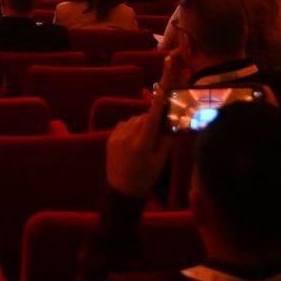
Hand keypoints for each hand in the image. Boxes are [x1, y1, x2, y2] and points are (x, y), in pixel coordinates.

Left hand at [105, 65, 176, 198]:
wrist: (122, 191)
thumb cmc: (146, 177)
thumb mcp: (160, 161)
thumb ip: (165, 140)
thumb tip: (169, 123)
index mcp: (142, 145)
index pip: (151, 119)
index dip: (157, 103)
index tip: (162, 89)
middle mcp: (128, 138)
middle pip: (143, 118)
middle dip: (151, 120)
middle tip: (157, 132)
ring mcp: (117, 137)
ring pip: (133, 120)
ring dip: (141, 124)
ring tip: (143, 140)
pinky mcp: (110, 138)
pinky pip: (124, 124)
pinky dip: (130, 128)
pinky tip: (133, 141)